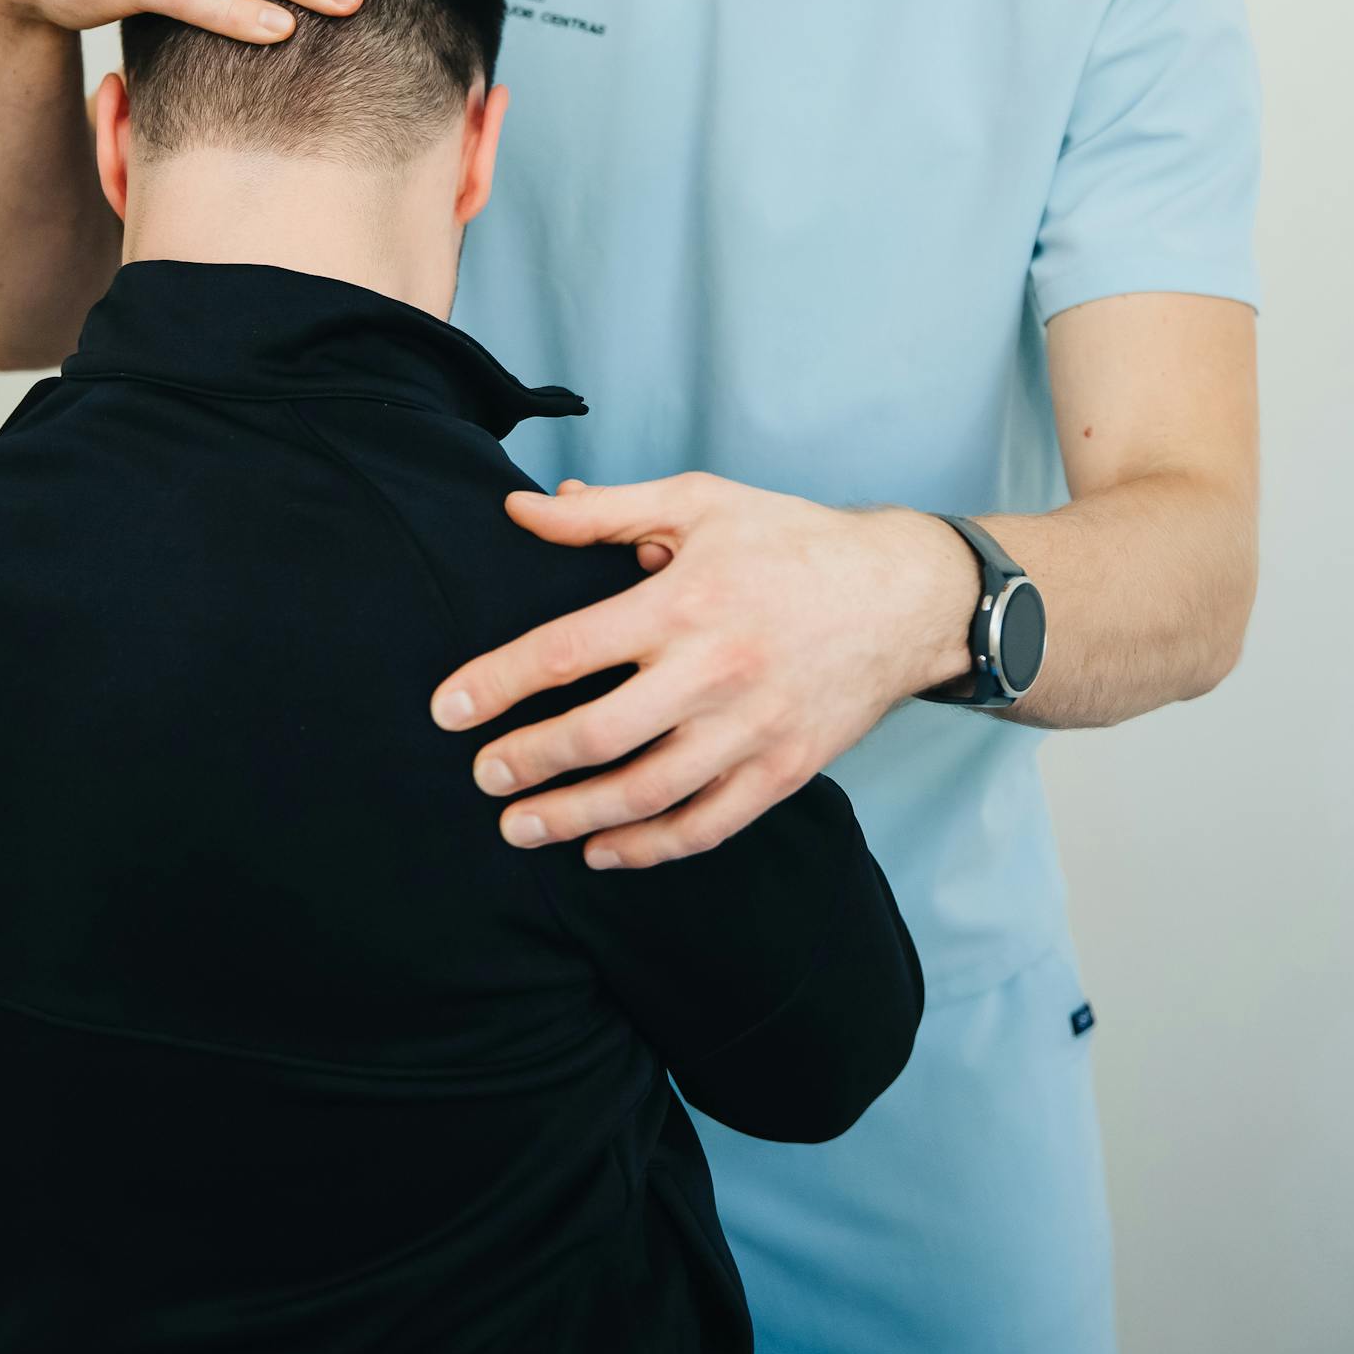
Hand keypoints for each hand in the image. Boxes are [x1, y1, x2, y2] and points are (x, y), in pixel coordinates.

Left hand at [429, 473, 977, 868]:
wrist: (904, 594)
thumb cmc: (791, 541)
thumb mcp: (698, 503)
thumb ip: (604, 513)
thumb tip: (520, 507)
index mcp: (684, 601)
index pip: (568, 651)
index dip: (499, 683)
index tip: (448, 709)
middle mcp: (715, 670)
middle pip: (598, 734)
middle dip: (526, 763)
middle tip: (482, 777)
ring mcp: (753, 728)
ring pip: (647, 792)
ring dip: (573, 818)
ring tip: (519, 828)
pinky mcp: (786, 770)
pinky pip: (707, 824)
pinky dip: (650, 847)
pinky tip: (603, 851)